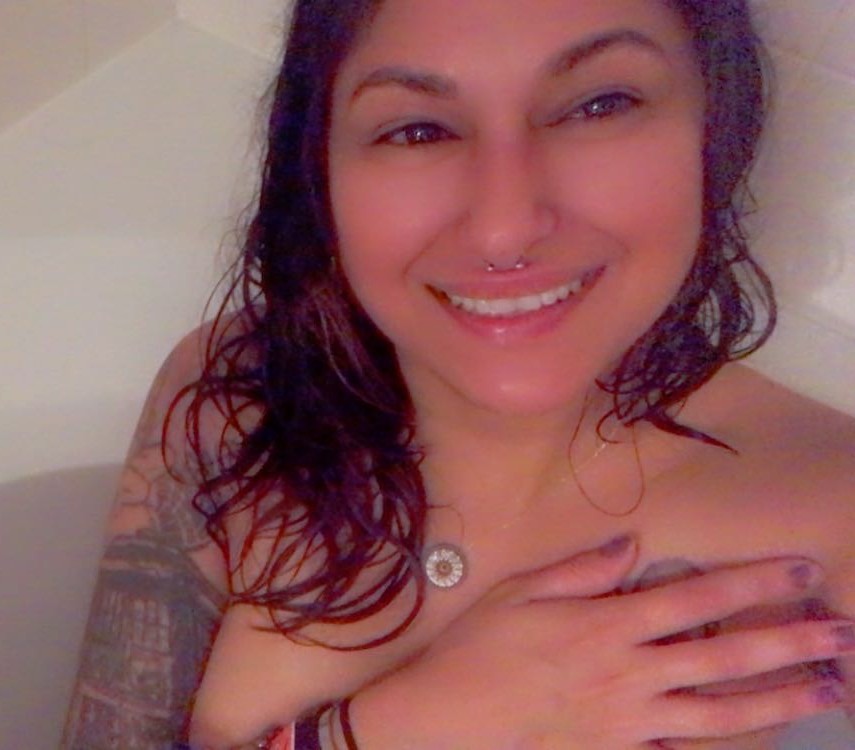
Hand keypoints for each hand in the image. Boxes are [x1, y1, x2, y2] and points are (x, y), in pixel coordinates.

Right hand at [352, 538, 853, 749]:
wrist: (454, 718)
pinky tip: (761, 736)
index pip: (694, 599)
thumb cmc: (483, 646)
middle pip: (722, 656)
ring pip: (720, 712)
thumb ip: (582, 569)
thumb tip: (632, 544)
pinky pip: (686, 749)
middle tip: (839, 631)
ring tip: (825, 687)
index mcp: (608, 625)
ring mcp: (631, 719)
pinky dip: (729, 743)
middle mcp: (630, 672)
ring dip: (778, 698)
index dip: (750, 584)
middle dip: (787, 641)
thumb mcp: (522, 591)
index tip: (796, 569)